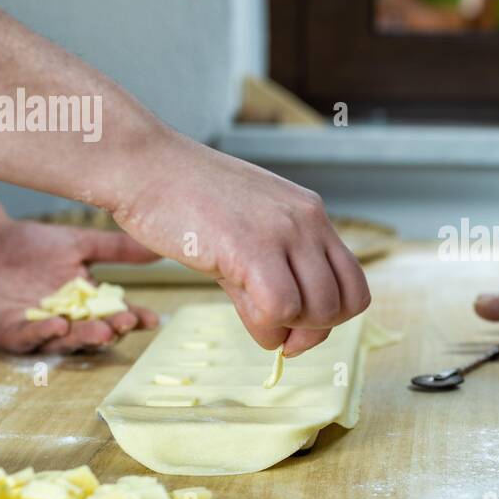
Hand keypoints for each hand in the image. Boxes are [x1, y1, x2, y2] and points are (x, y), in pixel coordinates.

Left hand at [0, 220, 159, 353]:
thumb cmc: (30, 245)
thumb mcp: (79, 243)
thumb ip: (116, 249)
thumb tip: (158, 247)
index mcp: (88, 304)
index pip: (117, 316)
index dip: (134, 319)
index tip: (151, 319)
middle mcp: (68, 322)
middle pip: (95, 333)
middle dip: (112, 330)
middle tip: (125, 323)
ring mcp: (39, 332)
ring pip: (66, 342)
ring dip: (84, 338)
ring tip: (102, 332)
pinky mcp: (10, 334)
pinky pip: (29, 339)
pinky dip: (44, 335)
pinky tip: (58, 326)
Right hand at [115, 145, 370, 356]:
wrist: (143, 164)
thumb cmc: (183, 200)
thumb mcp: (243, 235)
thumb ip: (270, 279)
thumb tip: (284, 335)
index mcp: (311, 215)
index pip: (355, 284)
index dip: (332, 316)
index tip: (295, 325)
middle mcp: (308, 220)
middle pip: (346, 303)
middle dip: (313, 331)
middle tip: (276, 331)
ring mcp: (284, 231)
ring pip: (321, 310)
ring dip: (288, 330)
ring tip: (253, 316)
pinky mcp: (252, 246)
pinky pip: (282, 308)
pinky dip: (265, 326)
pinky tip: (241, 310)